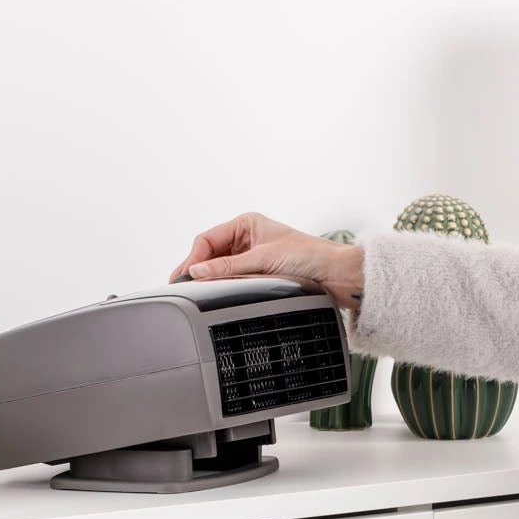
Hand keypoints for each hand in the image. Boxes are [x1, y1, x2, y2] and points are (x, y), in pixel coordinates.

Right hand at [168, 212, 364, 309]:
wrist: (336, 275)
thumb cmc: (310, 256)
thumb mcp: (264, 259)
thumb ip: (228, 267)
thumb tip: (197, 271)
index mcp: (247, 224)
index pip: (207, 239)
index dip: (193, 258)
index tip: (184, 276)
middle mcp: (248, 238)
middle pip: (210, 254)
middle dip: (197, 269)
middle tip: (181, 288)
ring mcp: (252, 256)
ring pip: (220, 268)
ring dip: (209, 279)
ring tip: (196, 293)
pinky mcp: (259, 273)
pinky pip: (233, 279)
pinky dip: (222, 286)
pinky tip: (216, 294)